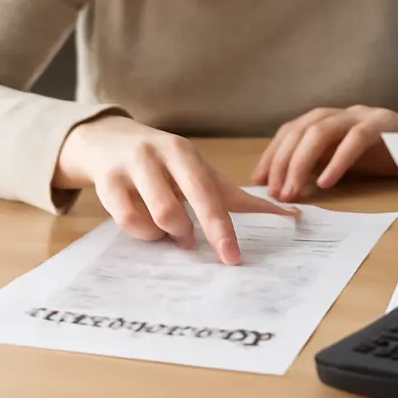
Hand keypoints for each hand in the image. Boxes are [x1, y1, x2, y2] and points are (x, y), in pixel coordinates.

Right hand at [55, 115, 297, 264]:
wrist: (108, 140)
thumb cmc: (164, 163)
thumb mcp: (198, 171)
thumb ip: (235, 196)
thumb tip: (290, 214)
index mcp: (186, 153)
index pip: (209, 193)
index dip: (221, 228)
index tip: (233, 257)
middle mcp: (158, 156)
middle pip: (179, 206)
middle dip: (201, 233)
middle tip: (218, 255)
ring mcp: (130, 168)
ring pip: (155, 217)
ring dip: (170, 234)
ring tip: (176, 233)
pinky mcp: (106, 183)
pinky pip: (126, 220)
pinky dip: (142, 232)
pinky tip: (149, 229)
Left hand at [251, 106, 397, 200]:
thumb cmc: (389, 160)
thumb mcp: (348, 164)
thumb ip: (320, 167)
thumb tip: (284, 188)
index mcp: (333, 121)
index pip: (293, 129)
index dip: (272, 153)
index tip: (258, 181)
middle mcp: (345, 113)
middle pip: (302, 128)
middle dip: (283, 161)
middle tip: (275, 193)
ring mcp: (365, 115)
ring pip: (322, 129)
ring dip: (302, 162)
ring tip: (293, 191)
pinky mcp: (386, 123)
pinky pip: (356, 138)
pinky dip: (337, 160)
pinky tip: (326, 182)